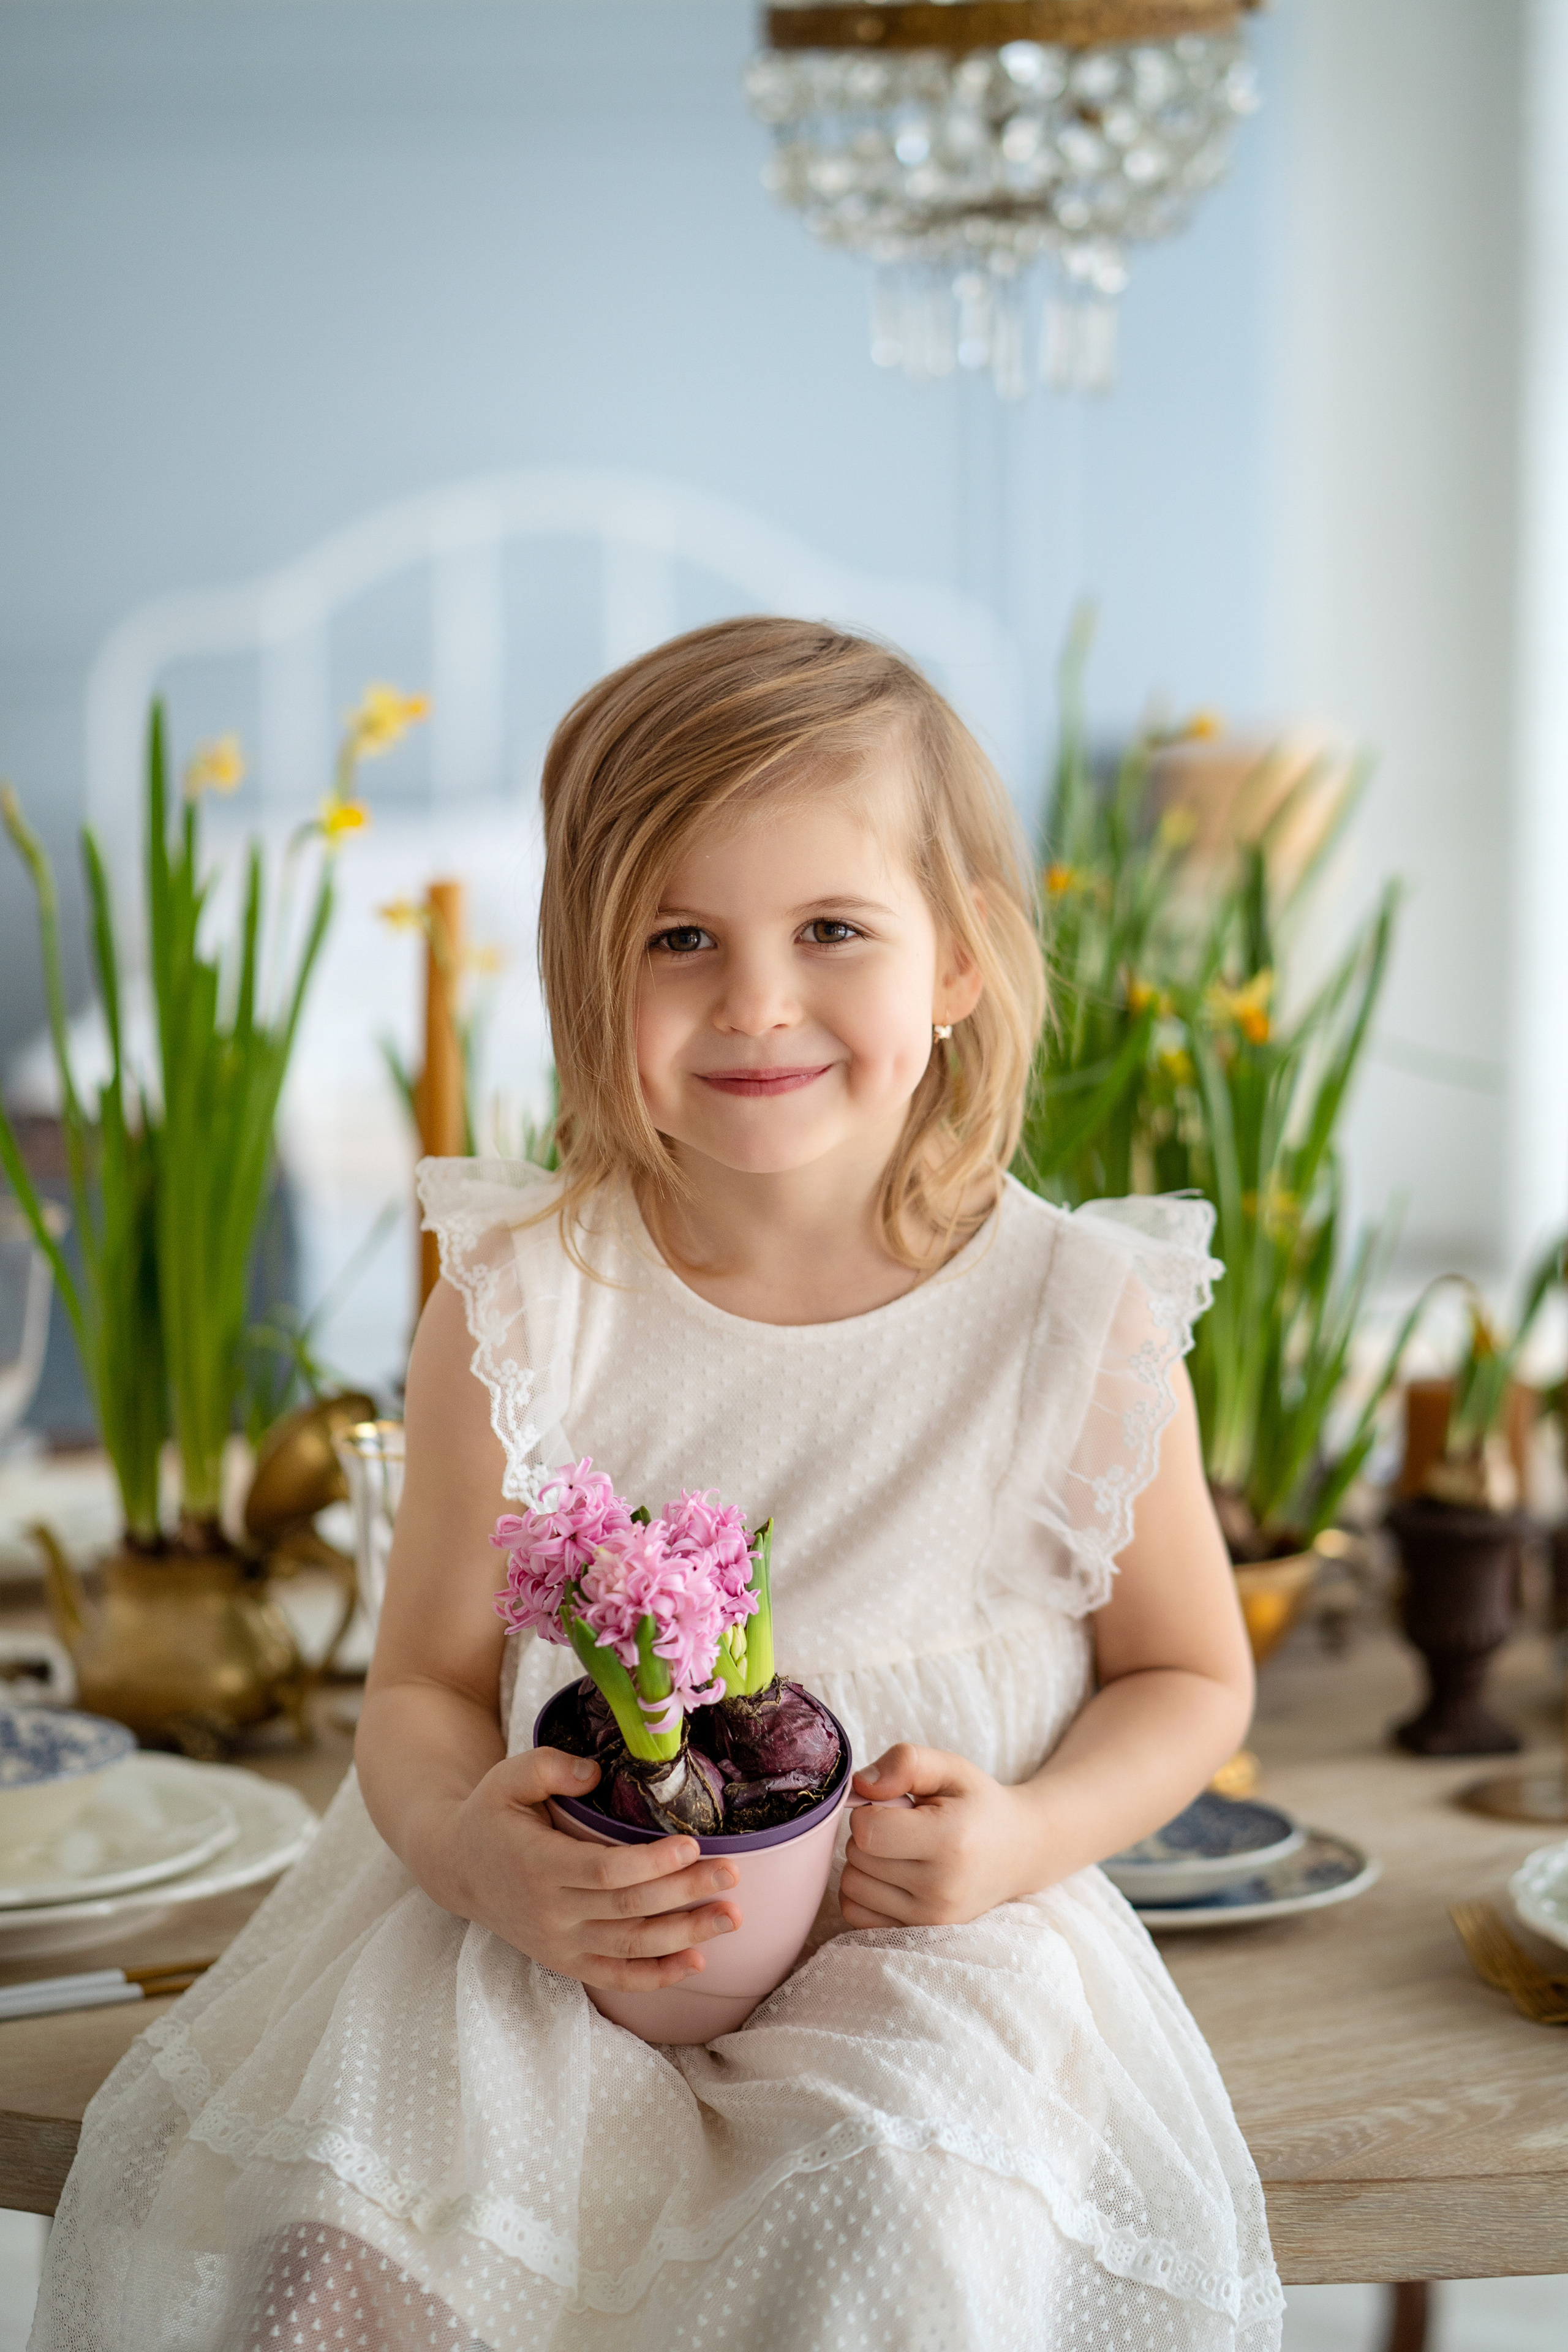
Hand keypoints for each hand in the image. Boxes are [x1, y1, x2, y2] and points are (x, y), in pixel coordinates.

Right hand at [427, 1747, 743, 1992]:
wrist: (457, 1868)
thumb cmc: (492, 1815)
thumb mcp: (508, 1777)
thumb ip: (550, 1767)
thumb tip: (596, 1773)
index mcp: (537, 1864)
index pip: (605, 1872)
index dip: (652, 1864)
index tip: (694, 1846)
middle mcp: (548, 1912)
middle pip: (628, 1910)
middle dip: (686, 1894)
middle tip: (733, 1875)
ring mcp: (557, 1943)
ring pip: (629, 1947)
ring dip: (685, 1936)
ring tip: (730, 1917)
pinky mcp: (563, 1962)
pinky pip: (614, 1977)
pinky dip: (656, 1975)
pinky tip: (695, 1962)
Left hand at [839, 1744, 1039, 1928]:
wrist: (1019, 1851)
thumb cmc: (978, 1804)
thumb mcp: (950, 1767)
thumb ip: (905, 1762)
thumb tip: (859, 1786)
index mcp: (949, 1840)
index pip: (868, 1830)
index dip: (868, 1809)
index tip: (893, 1805)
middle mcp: (941, 1888)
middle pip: (858, 1857)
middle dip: (868, 1835)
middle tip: (901, 1827)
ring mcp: (931, 1918)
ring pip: (852, 1887)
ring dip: (864, 1864)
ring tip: (898, 1850)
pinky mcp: (922, 1934)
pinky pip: (857, 1916)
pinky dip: (862, 1893)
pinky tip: (889, 1876)